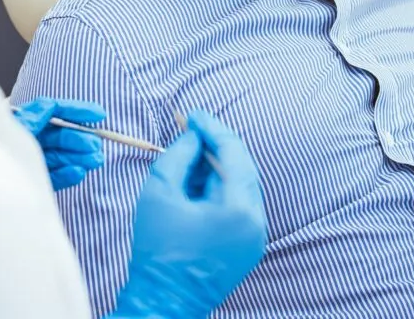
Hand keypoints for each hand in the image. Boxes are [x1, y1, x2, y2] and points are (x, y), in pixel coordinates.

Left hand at [12, 97, 105, 190]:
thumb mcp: (10, 133)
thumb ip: (31, 119)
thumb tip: (49, 105)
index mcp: (18, 122)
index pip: (52, 109)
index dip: (76, 110)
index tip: (99, 115)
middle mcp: (23, 140)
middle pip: (57, 135)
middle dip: (79, 140)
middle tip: (96, 147)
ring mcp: (25, 162)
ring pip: (57, 156)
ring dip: (78, 157)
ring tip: (94, 161)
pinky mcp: (27, 183)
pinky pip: (50, 176)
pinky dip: (65, 174)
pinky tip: (78, 172)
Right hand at [110, 111, 267, 318]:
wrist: (161, 306)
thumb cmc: (157, 253)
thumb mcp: (159, 193)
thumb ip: (178, 155)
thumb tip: (193, 137)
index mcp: (240, 210)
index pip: (232, 154)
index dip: (212, 129)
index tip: (192, 114)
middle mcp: (256, 222)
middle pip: (241, 167)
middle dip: (215, 146)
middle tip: (190, 129)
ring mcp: (256, 236)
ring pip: (240, 184)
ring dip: (216, 167)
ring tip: (188, 155)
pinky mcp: (248, 246)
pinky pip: (238, 204)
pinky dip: (219, 188)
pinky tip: (195, 182)